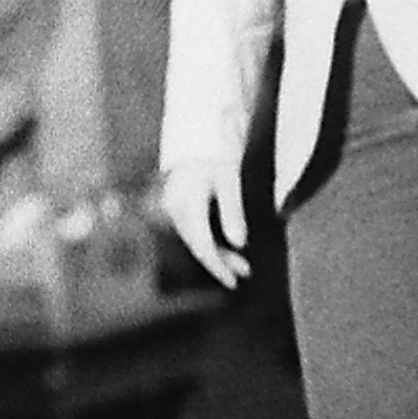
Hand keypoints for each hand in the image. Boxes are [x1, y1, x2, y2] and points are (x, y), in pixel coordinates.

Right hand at [160, 160, 249, 288]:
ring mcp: (172, 209)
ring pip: (195, 240)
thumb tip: (240, 244)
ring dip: (218, 253)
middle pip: (198, 246)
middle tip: (245, 274)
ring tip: (242, 266)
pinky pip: (192, 231)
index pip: (202, 245)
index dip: (218, 267)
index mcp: (186, 204)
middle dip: (221, 263)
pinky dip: (210, 241)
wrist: (195, 137)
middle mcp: (174, 210)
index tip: (233, 282)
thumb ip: (233, 212)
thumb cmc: (216, 155)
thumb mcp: (230, 181)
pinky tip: (226, 249)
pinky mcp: (176, 208)